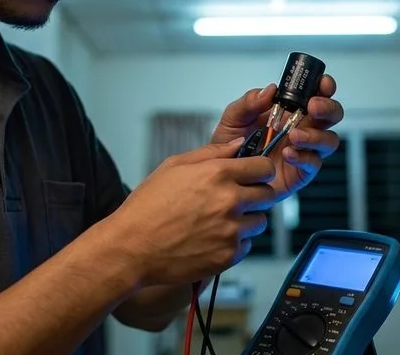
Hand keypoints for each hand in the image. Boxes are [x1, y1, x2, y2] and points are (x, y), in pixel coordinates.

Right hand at [109, 138, 275, 286]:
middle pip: (268, 195)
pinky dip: (235, 242)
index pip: (264, 167)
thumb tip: (238, 144)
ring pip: (259, 221)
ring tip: (219, 221)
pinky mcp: (229, 255)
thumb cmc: (147, 206)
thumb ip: (211, 153)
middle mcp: (230, 200)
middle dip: (256, 194)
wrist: (131, 248)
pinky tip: (213, 238)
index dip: (261, 170)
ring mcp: (231, 230)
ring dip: (246, 220)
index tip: (255, 175)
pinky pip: (247, 245)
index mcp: (218, 174)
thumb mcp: (173, 166)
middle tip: (236, 199)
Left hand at [211, 75, 344, 200]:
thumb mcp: (234, 118)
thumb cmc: (232, 145)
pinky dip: (304, 157)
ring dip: (316, 136)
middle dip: (328, 108)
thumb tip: (270, 90)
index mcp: (290, 111)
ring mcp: (304, 150)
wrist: (224, 175)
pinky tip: (288, 154)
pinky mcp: (301, 172)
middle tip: (313, 107)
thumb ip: (249, 102)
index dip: (324, 86)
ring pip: (329, 140)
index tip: (321, 84)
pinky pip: (314, 163)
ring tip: (293, 136)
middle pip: (332, 115)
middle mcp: (303, 128)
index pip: (316, 94)